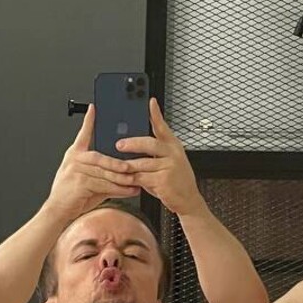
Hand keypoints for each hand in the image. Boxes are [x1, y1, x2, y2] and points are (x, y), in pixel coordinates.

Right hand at [47, 104, 139, 219]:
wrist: (58, 211)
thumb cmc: (73, 197)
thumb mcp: (90, 181)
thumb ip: (105, 174)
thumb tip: (127, 174)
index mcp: (75, 154)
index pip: (83, 134)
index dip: (89, 121)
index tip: (94, 108)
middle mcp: (74, 159)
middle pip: (101, 157)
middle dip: (119, 163)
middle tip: (134, 166)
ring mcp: (75, 170)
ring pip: (105, 172)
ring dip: (122, 178)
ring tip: (135, 181)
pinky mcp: (79, 182)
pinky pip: (104, 184)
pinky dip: (118, 189)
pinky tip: (129, 191)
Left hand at [115, 97, 201, 215]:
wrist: (188, 200)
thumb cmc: (175, 180)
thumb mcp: (168, 161)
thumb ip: (153, 153)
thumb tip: (130, 145)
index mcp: (173, 146)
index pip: (163, 126)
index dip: (156, 114)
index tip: (150, 102)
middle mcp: (173, 154)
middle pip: (150, 143)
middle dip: (132, 144)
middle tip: (118, 144)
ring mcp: (170, 167)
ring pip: (142, 163)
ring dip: (126, 165)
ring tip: (114, 165)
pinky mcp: (164, 181)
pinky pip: (141, 178)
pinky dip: (130, 179)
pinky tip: (124, 179)